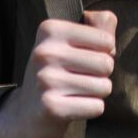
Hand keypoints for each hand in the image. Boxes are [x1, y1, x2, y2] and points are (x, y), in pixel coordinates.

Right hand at [0, 10, 116, 137]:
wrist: (27, 111)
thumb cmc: (59, 70)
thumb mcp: (73, 41)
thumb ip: (100, 26)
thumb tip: (111, 39)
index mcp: (50, 29)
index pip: (106, 40)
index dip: (103, 52)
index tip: (84, 58)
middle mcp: (45, 52)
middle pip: (106, 63)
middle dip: (102, 75)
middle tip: (81, 77)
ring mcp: (46, 80)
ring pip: (104, 87)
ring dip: (97, 93)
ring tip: (77, 91)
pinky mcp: (51, 107)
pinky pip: (97, 107)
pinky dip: (91, 109)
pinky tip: (73, 106)